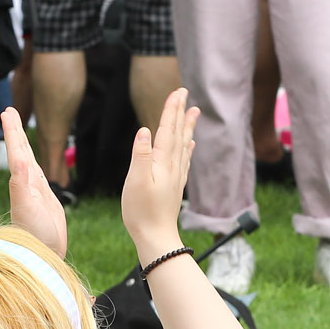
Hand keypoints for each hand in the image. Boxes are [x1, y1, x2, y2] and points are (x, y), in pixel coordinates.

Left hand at [0, 105, 66, 255]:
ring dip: (22, 143)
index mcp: (21, 182)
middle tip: (9, 111)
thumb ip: (21, 185)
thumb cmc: (33, 236)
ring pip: (26, 159)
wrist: (42, 255)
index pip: (15, 151)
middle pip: (20, 151)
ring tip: (16, 127)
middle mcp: (25, 183)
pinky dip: (33, 162)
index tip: (7, 113)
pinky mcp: (44, 199)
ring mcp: (34, 191)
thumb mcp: (27, 208)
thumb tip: (19, 161)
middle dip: (14, 131)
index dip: (12, 132)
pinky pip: (37, 174)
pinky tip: (29, 159)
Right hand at [121, 87, 198, 257]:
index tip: (177, 92)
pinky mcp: (174, 186)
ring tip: (194, 112)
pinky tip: (191, 144)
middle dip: (180, 112)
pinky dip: (187, 148)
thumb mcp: (135, 181)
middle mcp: (172, 166)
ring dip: (187, 126)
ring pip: (183, 144)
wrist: (156, 237)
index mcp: (161, 162)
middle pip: (177, 133)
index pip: (166, 130)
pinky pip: (184, 160)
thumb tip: (144, 130)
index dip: (171, 110)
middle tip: (185, 93)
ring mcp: (175, 176)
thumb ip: (140, 155)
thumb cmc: (141, 211)